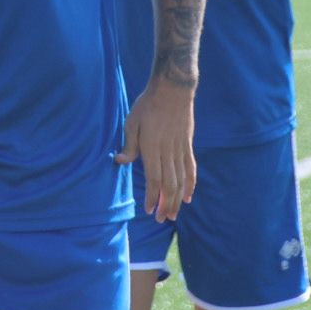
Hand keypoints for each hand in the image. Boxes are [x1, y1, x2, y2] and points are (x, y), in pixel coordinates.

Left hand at [115, 80, 195, 221]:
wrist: (173, 89)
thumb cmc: (148, 104)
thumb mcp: (132, 121)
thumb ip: (129, 144)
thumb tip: (120, 162)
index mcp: (152, 147)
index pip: (153, 179)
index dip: (152, 197)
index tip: (149, 210)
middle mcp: (167, 151)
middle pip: (169, 184)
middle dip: (165, 204)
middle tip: (161, 220)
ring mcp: (179, 149)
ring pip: (180, 180)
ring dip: (177, 199)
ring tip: (173, 214)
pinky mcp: (187, 145)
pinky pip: (190, 169)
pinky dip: (190, 184)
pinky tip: (188, 196)